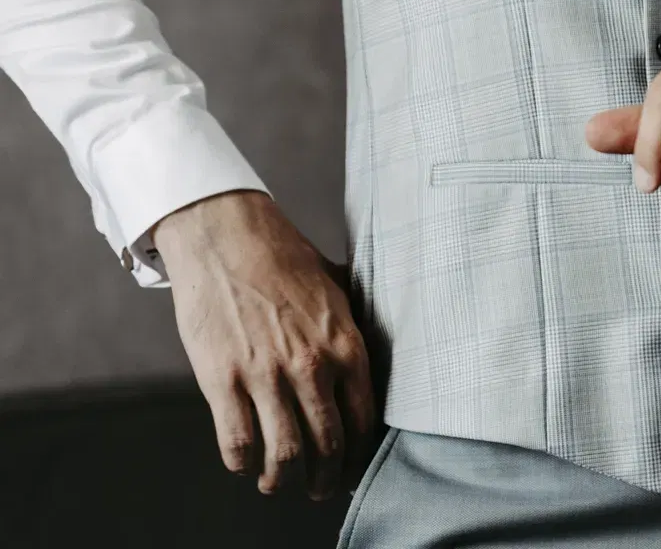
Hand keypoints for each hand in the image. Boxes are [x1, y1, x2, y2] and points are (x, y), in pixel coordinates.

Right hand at [151, 190, 378, 499]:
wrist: (228, 238)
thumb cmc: (284, 261)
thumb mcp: (337, 290)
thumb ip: (352, 327)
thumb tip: (369, 351)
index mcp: (346, 345)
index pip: (363, 418)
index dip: (357, 452)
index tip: (350, 465)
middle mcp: (312, 366)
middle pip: (326, 445)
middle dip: (324, 478)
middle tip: (318, 489)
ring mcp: (266, 376)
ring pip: (284, 453)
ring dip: (283, 480)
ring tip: (279, 485)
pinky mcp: (223, 380)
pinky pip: (237, 442)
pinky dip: (242, 463)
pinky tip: (244, 463)